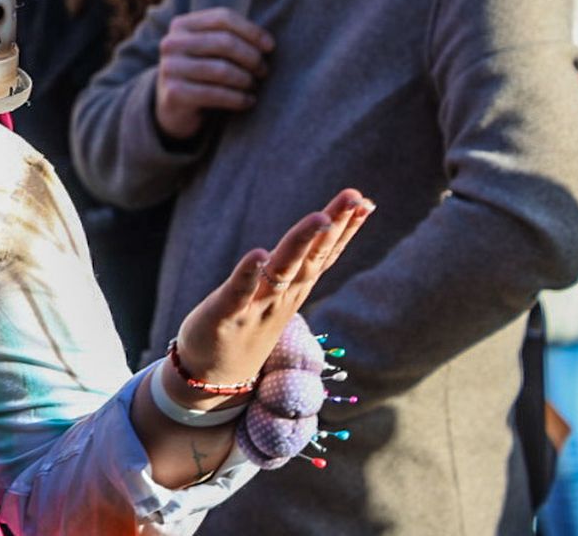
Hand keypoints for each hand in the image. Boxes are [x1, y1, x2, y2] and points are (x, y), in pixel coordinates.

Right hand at [153, 7, 273, 139]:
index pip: (223, 18)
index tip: (270, 47)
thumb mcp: (210, 50)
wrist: (174, 107)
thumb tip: (268, 44)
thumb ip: (231, 37)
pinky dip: (239, 99)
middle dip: (252, 58)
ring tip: (254, 86)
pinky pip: (216, 94)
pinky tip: (248, 102)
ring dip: (247, 80)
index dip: (252, 31)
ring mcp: (170, 68)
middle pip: (225, 42)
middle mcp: (171, 43)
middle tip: (264, 71)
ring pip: (223, 70)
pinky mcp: (174, 93)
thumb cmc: (203, 73)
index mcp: (182, 25)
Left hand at [166, 188, 373, 408]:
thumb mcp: (278, 295)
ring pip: (283, 270)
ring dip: (301, 244)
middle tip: (356, 199)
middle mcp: (282, 296)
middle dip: (334, 226)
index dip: (344, 228)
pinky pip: (239, 291)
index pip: (325, 254)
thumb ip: (295, 268)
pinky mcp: (227, 315)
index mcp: (294, 288)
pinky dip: (249, 273)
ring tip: (319, 217)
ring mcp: (257, 306)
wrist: (212, 378)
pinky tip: (258, 254)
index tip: (365, 201)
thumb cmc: (247, 327)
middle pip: (313, 257)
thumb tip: (316, 241)